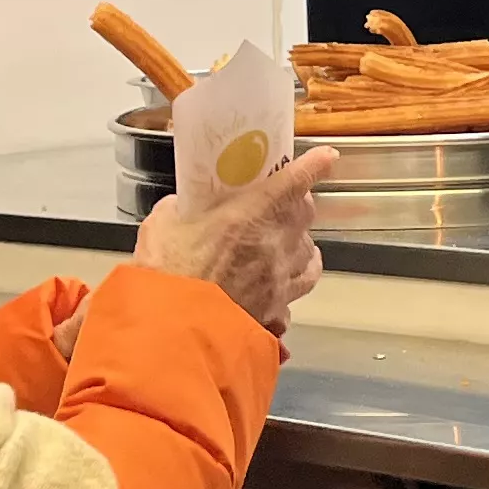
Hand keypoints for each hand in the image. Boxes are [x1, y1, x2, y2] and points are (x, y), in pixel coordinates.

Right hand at [136, 144, 331, 337]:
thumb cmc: (168, 276)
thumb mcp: (162, 226)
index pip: (295, 181)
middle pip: (305, 216)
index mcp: (251, 214)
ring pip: (309, 254)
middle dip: (297, 206)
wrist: (173, 330)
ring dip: (300, 244)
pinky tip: (283, 282)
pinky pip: (297, 290)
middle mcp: (274, 244)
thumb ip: (179, 209)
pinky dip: (295, 281)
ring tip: (286, 243)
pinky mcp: (275, 308)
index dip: (314, 166)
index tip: (326, 158)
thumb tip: (181, 206)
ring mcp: (279, 279)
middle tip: (282, 204)